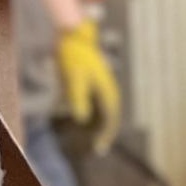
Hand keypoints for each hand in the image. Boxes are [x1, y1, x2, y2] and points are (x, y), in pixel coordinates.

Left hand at [54, 20, 121, 148]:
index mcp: (108, 91)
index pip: (111, 120)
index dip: (106, 136)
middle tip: (98, 150)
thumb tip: (81, 119)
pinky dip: (94, 115)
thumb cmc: (74, 55)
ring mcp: (103, 87)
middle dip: (104, 134)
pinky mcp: (96, 84)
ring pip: (105, 113)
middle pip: (110, 118)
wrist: (73, 35)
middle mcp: (109, 91)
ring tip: (93, 140)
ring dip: (99, 126)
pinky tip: (85, 122)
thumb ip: (77, 98)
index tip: (99, 149)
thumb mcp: (73, 77)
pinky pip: (98, 105)